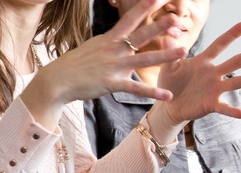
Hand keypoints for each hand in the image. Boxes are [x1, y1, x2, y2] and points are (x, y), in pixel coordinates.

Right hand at [22, 0, 185, 129]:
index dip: (143, 8)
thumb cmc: (75, 65)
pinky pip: (136, 88)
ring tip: (183, 50)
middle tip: (176, 18)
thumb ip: (110, 45)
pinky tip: (168, 95)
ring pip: (143, 59)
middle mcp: (114, 50)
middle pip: (140, 35)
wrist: (57, 80)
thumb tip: (120, 40)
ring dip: (164, 55)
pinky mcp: (112, 83)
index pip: (129, 19)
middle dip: (159, 26)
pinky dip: (153, 92)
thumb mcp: (93, 48)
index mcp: (109, 39)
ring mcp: (114, 66)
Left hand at [155, 21, 240, 124]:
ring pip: (234, 82)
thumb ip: (170, 52)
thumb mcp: (168, 66)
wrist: (168, 106)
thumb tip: (167, 35)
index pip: (219, 45)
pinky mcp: (211, 104)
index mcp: (203, 62)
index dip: (232, 35)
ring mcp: (214, 89)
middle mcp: (213, 74)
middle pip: (235, 62)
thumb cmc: (170, 84)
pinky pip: (223, 107)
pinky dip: (232, 110)